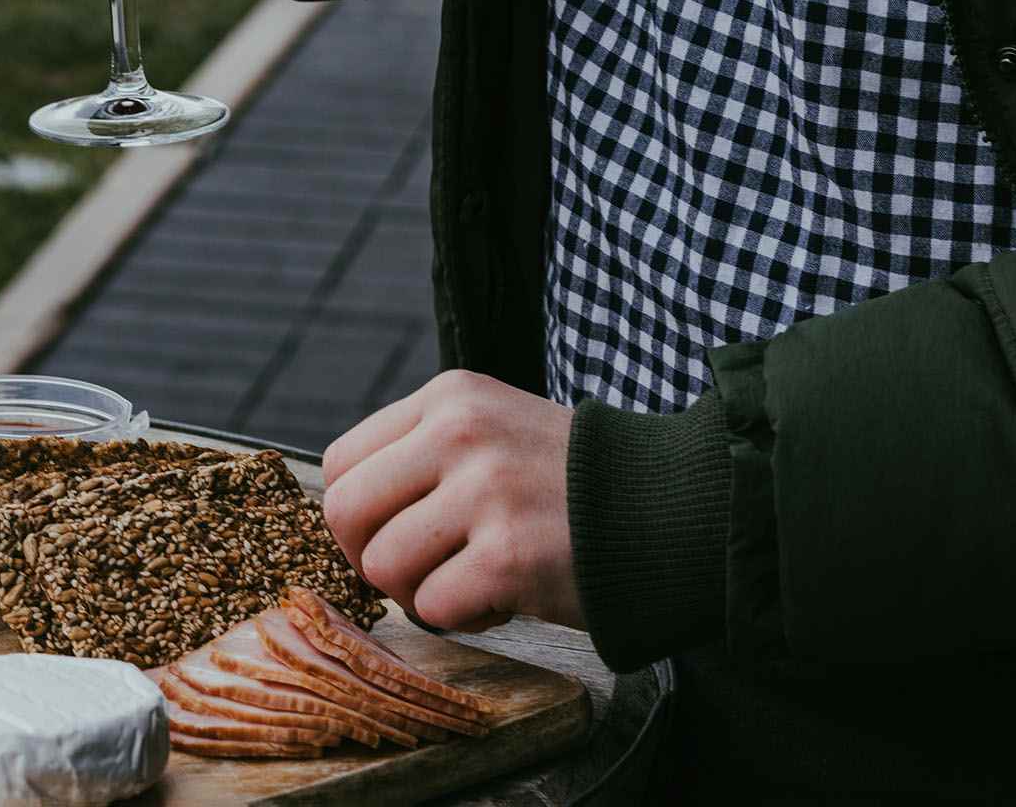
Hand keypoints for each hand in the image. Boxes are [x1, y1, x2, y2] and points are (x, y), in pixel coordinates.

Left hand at [321, 371, 583, 632]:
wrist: (675, 509)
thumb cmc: (570, 485)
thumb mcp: (493, 430)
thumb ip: (422, 456)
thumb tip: (344, 515)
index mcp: (448, 398)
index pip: (341, 463)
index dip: (356, 517)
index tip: (391, 536)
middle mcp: (461, 432)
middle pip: (345, 514)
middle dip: (372, 559)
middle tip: (421, 572)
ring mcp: (485, 490)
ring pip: (383, 566)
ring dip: (420, 593)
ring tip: (473, 580)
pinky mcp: (509, 554)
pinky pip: (434, 607)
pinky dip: (465, 618)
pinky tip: (508, 597)